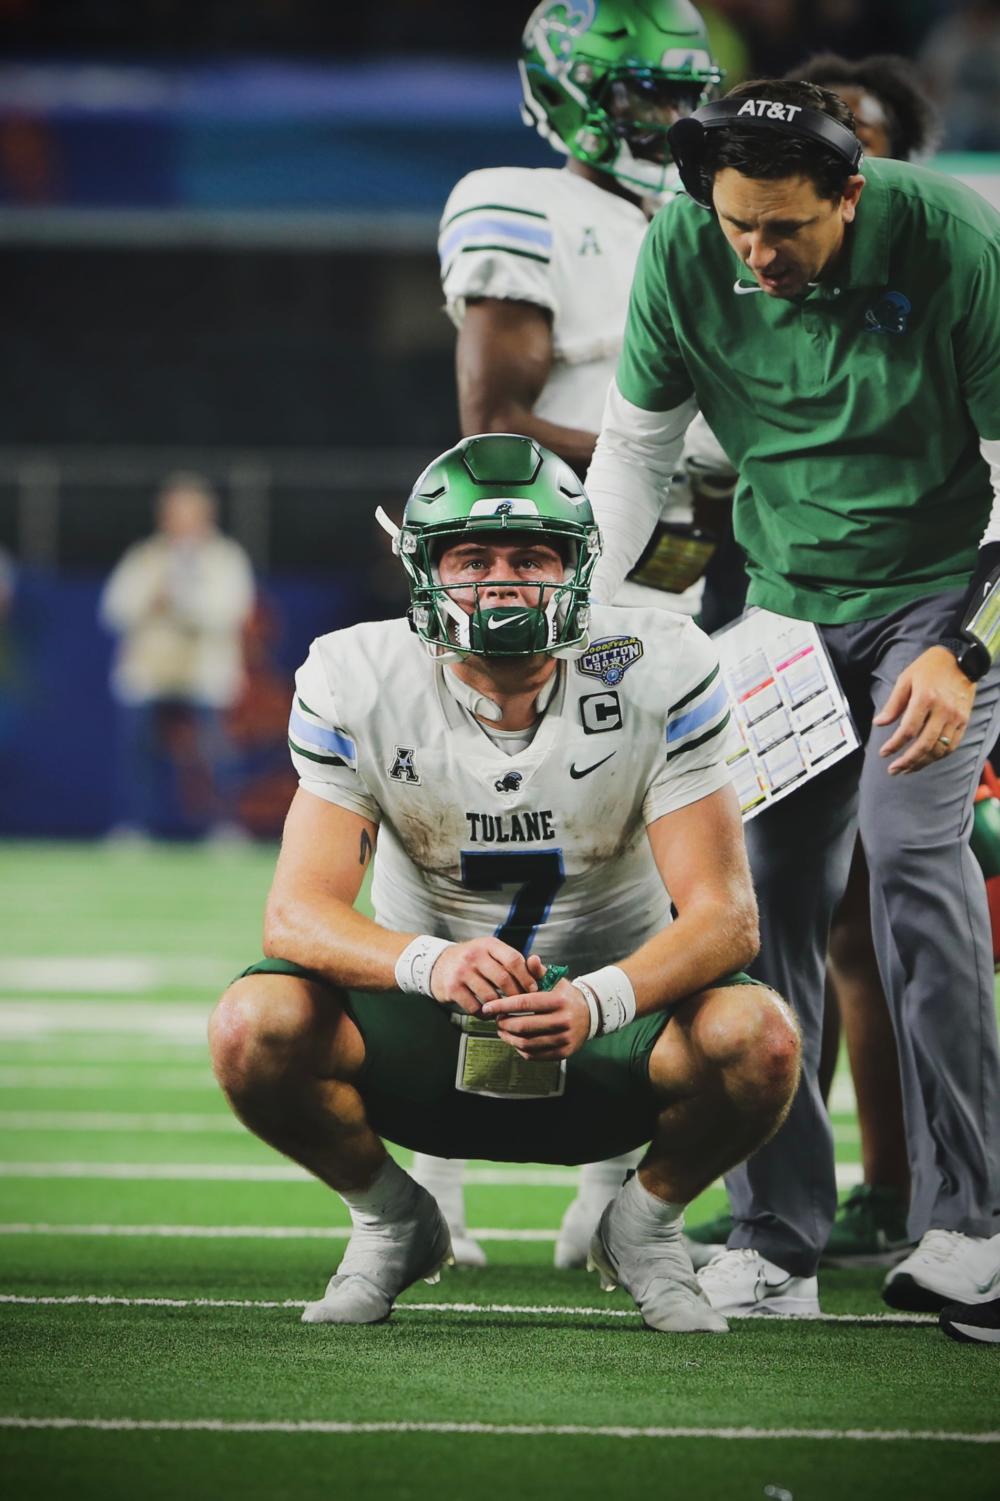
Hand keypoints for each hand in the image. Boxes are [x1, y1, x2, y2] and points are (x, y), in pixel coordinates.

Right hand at [430, 939, 539, 1014]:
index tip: (534, 990)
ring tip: (505, 1010)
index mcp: (489, 945)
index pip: (514, 960)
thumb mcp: (490, 952)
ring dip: (500, 1007)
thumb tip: (539, 970)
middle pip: (504, 979)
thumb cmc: (473, 960)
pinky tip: (487, 1013)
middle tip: (522, 1005)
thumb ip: (512, 960)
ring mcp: (462, 972)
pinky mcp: (452, 988)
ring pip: (490, 996)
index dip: (527, 977)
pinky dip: (484, 1014)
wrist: (437, 964)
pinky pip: (474, 1007)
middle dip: (516, 995)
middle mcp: (474, 955)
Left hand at [481, 976, 590, 1060]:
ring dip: (508, 1038)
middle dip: (504, 1023)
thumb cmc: (564, 996)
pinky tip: (515, 1039)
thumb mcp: (555, 981)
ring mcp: (564, 1039)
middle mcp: (563, 1021)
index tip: (487, 1006)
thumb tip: (530, 958)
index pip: (524, 1003)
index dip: (503, 1005)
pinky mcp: (563, 1053)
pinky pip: (534, 1055)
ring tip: (502, 1030)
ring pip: (527, 1043)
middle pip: (523, 1026)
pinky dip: (520, 1048)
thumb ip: (539, 971)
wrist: (590, 1015)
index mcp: (559, 1001)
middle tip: (495, 1019)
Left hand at [874, 646, 974, 774]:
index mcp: (925, 698)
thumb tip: (879, 723)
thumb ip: (893, 704)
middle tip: (893, 770)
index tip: (883, 753)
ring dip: (922, 763)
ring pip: (939, 749)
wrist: (960, 660)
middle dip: (907, 761)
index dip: (894, 745)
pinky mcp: (964, 721)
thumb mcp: (905, 679)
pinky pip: (952, 746)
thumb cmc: (929, 667)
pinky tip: (925, 760)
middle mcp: (943, 710)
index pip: (908, 730)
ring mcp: (956, 717)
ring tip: (907, 769)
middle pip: (924, 744)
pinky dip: (938, 756)